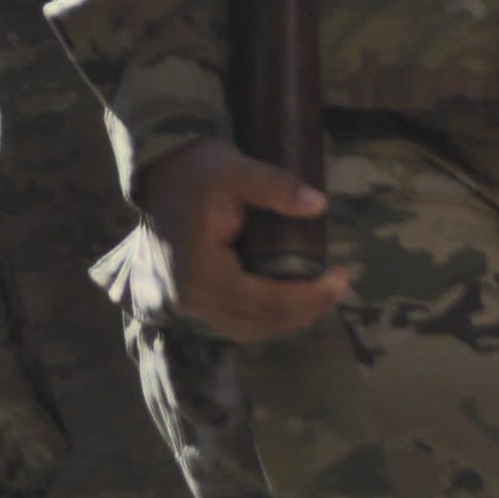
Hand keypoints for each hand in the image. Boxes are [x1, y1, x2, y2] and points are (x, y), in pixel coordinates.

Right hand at [139, 138, 349, 343]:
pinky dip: (267, 316)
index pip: (266, 300)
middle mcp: (193, 298)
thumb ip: (274, 186)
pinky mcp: (192, 299)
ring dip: (289, 317)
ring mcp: (189, 303)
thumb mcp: (233, 169)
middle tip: (340, 286)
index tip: (341, 277)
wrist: (156, 174)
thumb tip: (319, 204)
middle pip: (261, 320)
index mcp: (202, 273)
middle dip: (307, 308)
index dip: (309, 295)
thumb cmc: (194, 171)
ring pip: (249, 327)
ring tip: (321, 294)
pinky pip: (236, 321)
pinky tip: (289, 300)